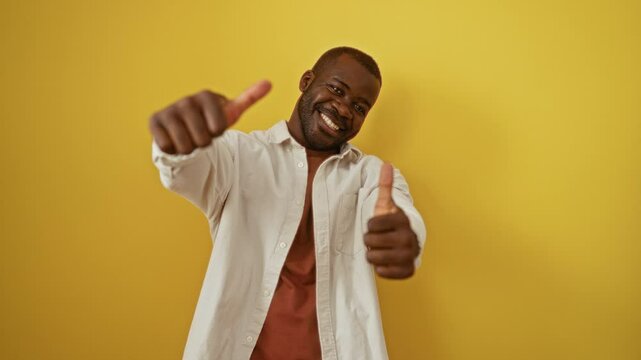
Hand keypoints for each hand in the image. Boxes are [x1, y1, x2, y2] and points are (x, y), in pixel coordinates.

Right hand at [149, 80, 271, 154]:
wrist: (185, 130)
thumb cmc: (210, 122)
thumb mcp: (230, 112)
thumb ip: (249, 98)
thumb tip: (269, 83)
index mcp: (207, 96)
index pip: (218, 128)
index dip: (217, 134)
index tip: (214, 127)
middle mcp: (186, 100)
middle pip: (202, 139)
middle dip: (203, 144)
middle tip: (200, 135)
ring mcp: (168, 110)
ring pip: (185, 146)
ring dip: (189, 149)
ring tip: (188, 138)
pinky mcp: (154, 121)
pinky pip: (168, 146)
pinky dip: (173, 149)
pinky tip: (174, 139)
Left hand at [364, 163, 419, 278]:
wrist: (408, 242)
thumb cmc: (392, 223)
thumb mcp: (387, 204)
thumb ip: (386, 186)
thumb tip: (387, 164)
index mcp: (402, 220)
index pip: (372, 225)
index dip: (370, 226)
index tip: (377, 225)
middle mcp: (408, 238)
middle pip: (370, 242)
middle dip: (369, 241)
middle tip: (377, 239)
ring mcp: (409, 255)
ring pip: (374, 258)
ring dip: (373, 255)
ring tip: (380, 249)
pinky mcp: (408, 270)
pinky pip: (383, 272)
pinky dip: (381, 268)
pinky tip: (386, 260)